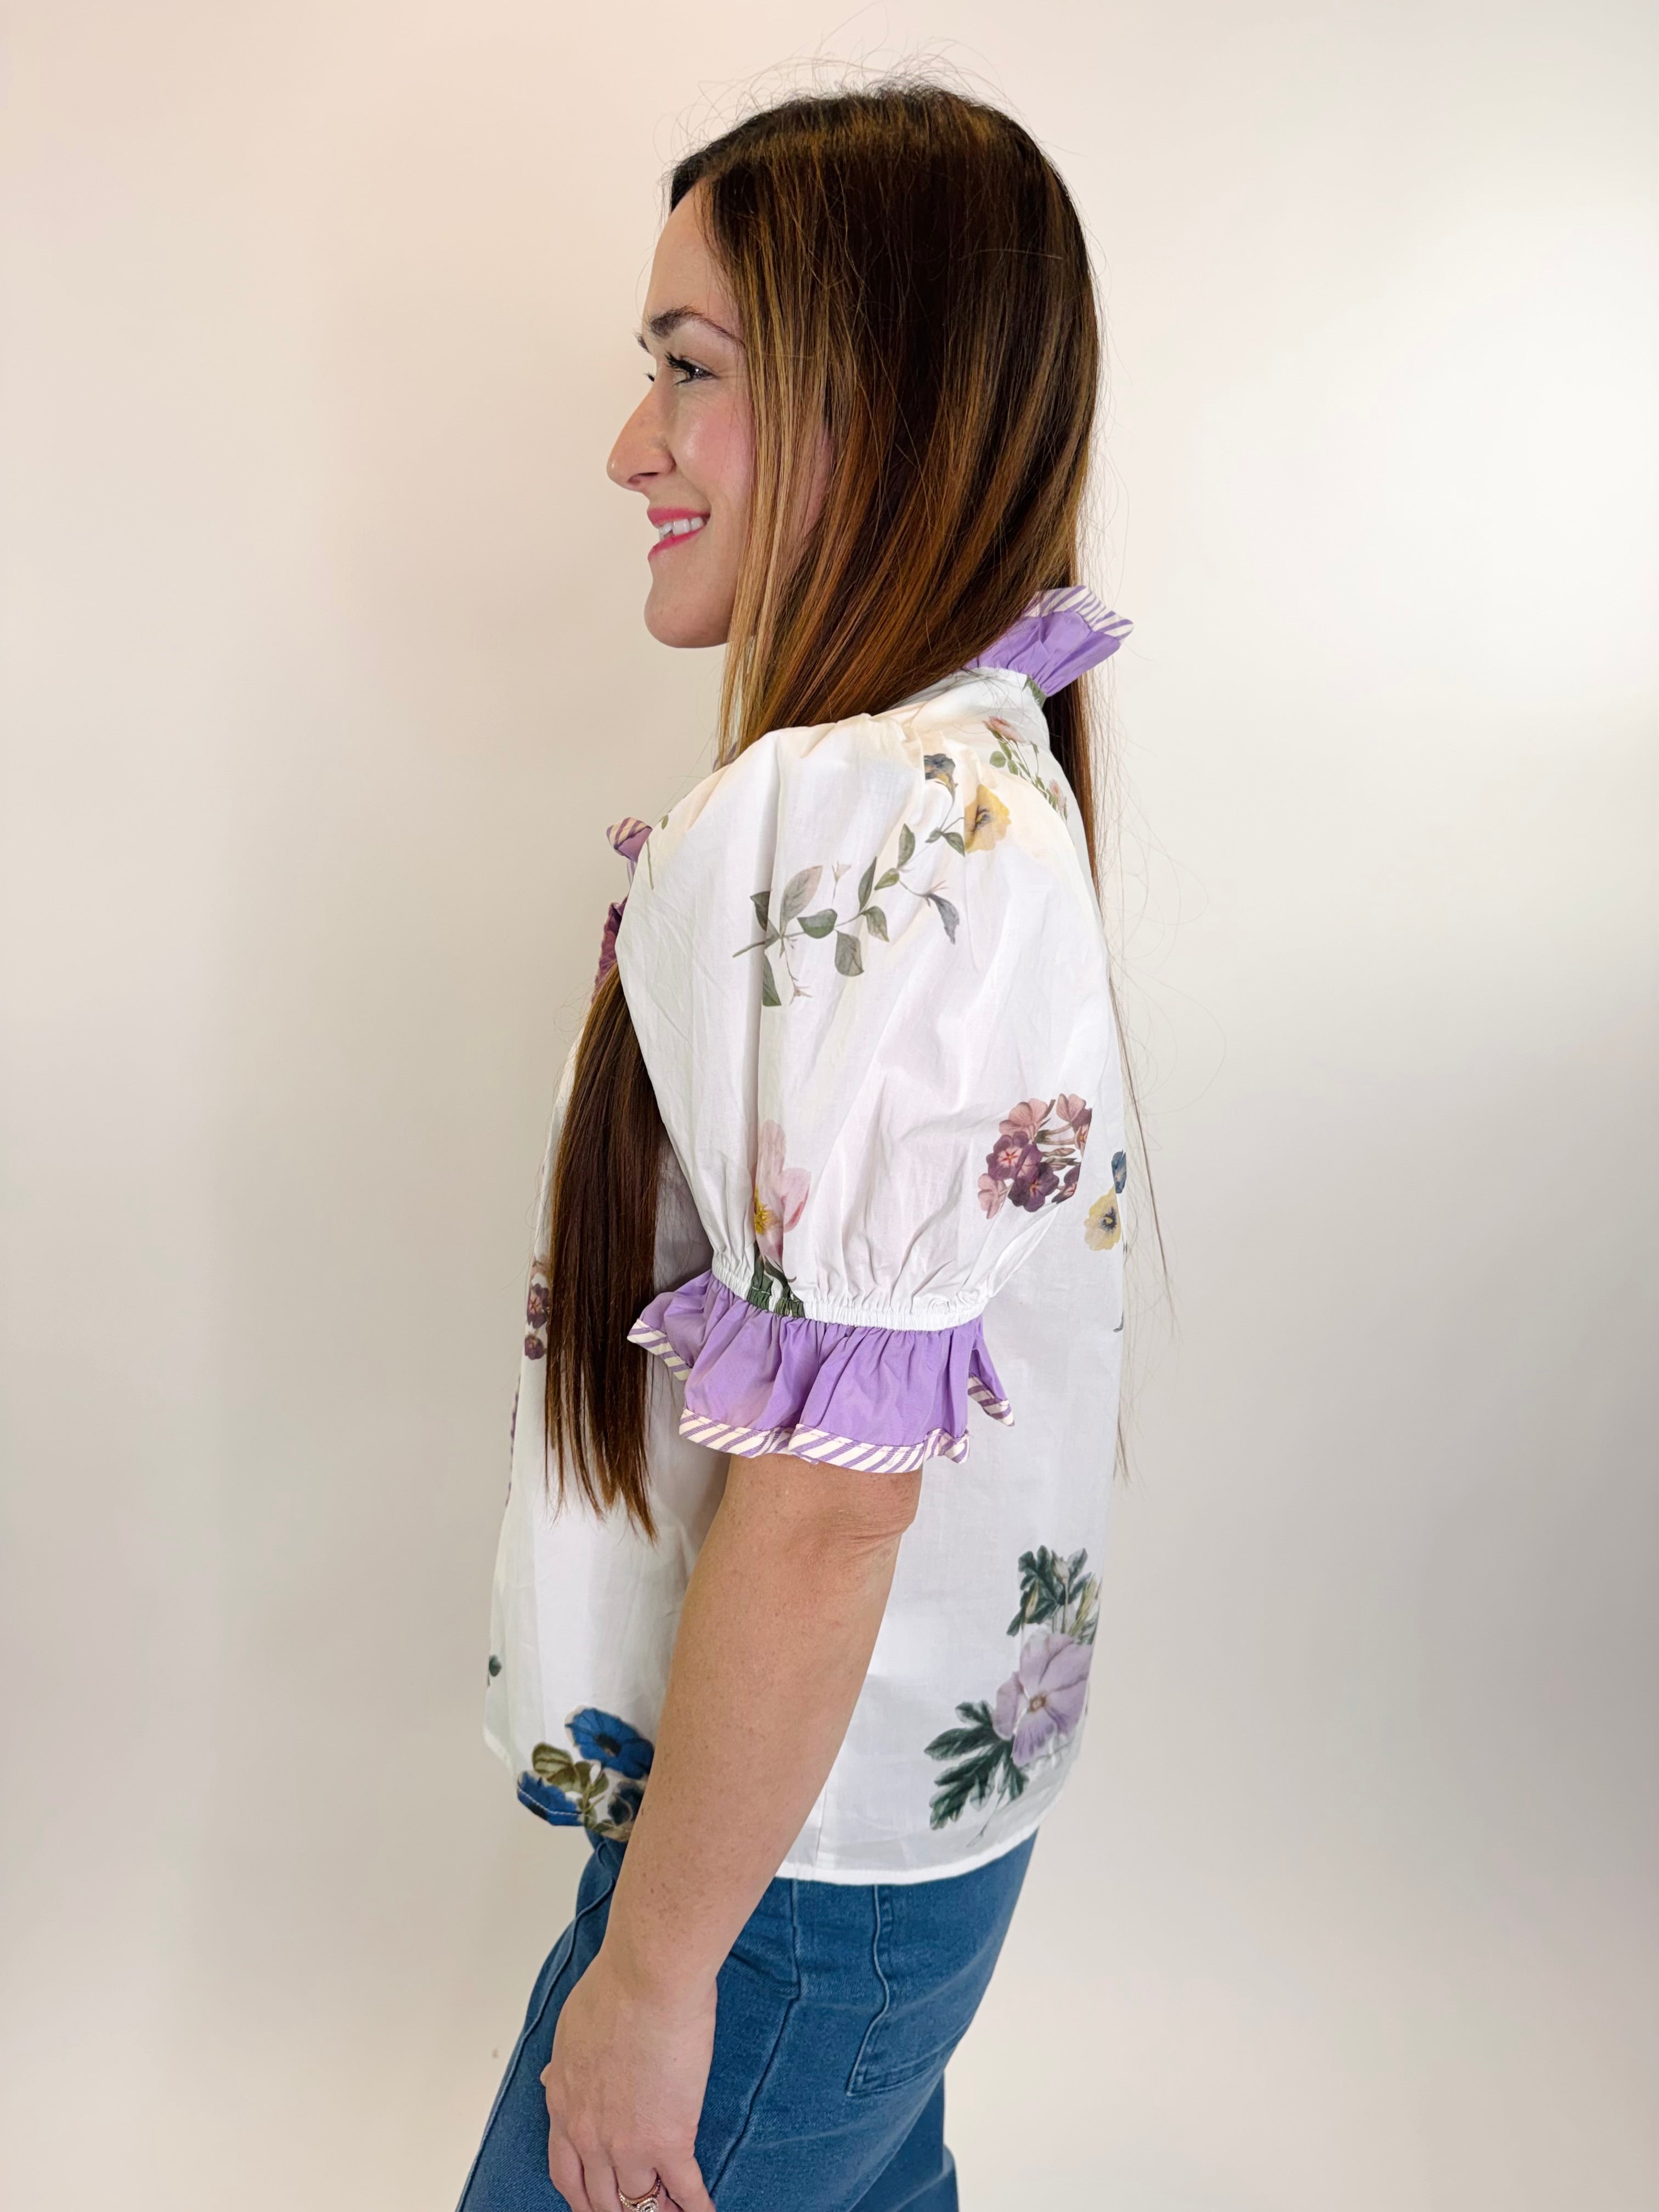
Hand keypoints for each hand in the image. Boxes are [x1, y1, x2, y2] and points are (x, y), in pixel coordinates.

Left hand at [540, 1939, 717, 2211]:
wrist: (648, 1979)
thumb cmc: (615, 1988)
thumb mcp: (571, 2028)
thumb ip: (566, 2062)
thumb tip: (554, 2076)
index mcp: (564, 2105)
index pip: (566, 2173)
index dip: (583, 2196)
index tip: (595, 2203)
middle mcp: (589, 2135)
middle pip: (600, 2198)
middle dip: (618, 2210)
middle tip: (635, 2211)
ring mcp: (627, 2144)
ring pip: (640, 2200)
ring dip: (657, 2209)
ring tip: (672, 2211)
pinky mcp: (669, 2139)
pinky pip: (685, 2189)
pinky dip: (696, 2207)